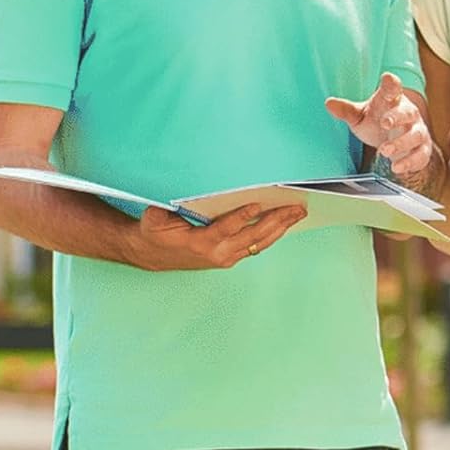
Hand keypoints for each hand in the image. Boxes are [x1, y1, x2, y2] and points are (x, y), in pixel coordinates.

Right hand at [135, 202, 306, 271]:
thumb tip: (181, 192)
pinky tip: (284, 224)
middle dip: (275, 220)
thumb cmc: (156, 233)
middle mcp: (217, 253)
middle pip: (252, 236)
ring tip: (297, 214)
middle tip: (294, 208)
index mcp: (199, 242)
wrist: (152, 255)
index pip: (226, 228)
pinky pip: (256, 246)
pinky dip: (271, 235)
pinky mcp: (230, 258)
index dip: (242, 216)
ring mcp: (226, 258)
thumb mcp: (155, 217)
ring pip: (259, 243)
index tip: (258, 204)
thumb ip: (167, 207)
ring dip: (280, 228)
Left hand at [325, 72, 433, 181]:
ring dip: (401, 143)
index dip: (391, 83)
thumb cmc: (377, 123)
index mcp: (392, 100)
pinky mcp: (422, 149)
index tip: (387, 78)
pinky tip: (397, 167)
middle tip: (385, 123)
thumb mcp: (360, 116)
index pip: (393, 88)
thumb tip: (329, 103)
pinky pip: (420, 155)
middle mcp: (408, 114)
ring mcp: (417, 131)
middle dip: (397, 117)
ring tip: (384, 151)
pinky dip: (410, 162)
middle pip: (407, 112)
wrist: (397, 143)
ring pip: (415, 135)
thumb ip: (346, 111)